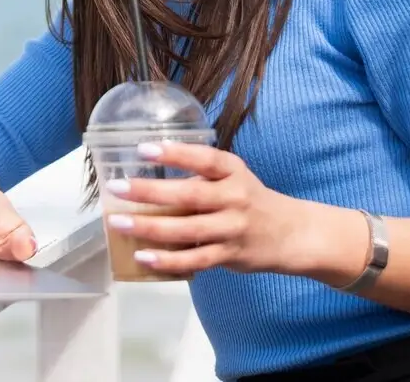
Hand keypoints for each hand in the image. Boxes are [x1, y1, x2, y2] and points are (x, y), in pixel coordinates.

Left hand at [103, 141, 339, 276]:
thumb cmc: (251, 200)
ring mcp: (232, 229)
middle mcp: (234, 198)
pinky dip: (168, 260)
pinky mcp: (230, 255)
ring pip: (188, 229)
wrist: (292, 234)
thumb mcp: (234, 177)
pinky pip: (195, 259)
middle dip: (150, 192)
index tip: (143, 149)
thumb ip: (201, 176)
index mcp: (233, 172)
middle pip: (190, 195)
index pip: (204, 158)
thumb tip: (149, 176)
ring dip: (151, 227)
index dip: (175, 153)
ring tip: (120, 223)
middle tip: (117, 187)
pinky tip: (143, 256)